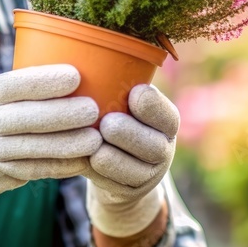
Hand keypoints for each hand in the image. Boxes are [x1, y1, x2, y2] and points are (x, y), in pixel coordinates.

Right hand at [0, 64, 101, 240]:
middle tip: (93, 109)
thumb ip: (2, 94)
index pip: (12, 85)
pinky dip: (59, 167)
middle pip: (27, 119)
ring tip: (95, 138)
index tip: (74, 75)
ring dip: (68, 145)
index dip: (44, 81)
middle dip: (63, 114)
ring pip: (34, 150)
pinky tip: (81, 161)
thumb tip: (52, 79)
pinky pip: (33, 172)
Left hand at [83, 83, 179, 237]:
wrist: (114, 165)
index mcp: (166, 120)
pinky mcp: (129, 191)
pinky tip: (81, 160)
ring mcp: (149, 174)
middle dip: (127, 133)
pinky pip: (112, 184)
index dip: (150, 105)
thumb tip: (84, 54)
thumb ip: (115, 85)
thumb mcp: (121, 100)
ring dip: (109, 156)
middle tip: (106, 124)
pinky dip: (95, 172)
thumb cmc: (113, 116)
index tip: (133, 94)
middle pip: (151, 145)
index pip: (165, 114)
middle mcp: (164, 147)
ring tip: (92, 146)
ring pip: (132, 169)